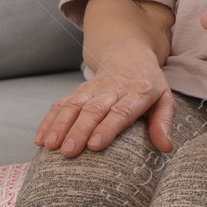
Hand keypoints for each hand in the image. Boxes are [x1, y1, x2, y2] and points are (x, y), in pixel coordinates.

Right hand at [34, 49, 174, 156]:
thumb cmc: (148, 84)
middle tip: (68, 152)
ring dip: (60, 125)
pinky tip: (41, 138)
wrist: (129, 54)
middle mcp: (113, 88)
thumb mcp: (164, 98)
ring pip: (74, 105)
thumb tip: (166, 147)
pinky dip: (49, 120)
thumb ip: (164, 122)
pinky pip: (61, 103)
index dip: (108, 127)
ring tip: (50, 146)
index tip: (95, 145)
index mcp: (138, 91)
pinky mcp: (78, 90)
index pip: (122, 110)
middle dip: (80, 130)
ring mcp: (93, 88)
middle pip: (94, 109)